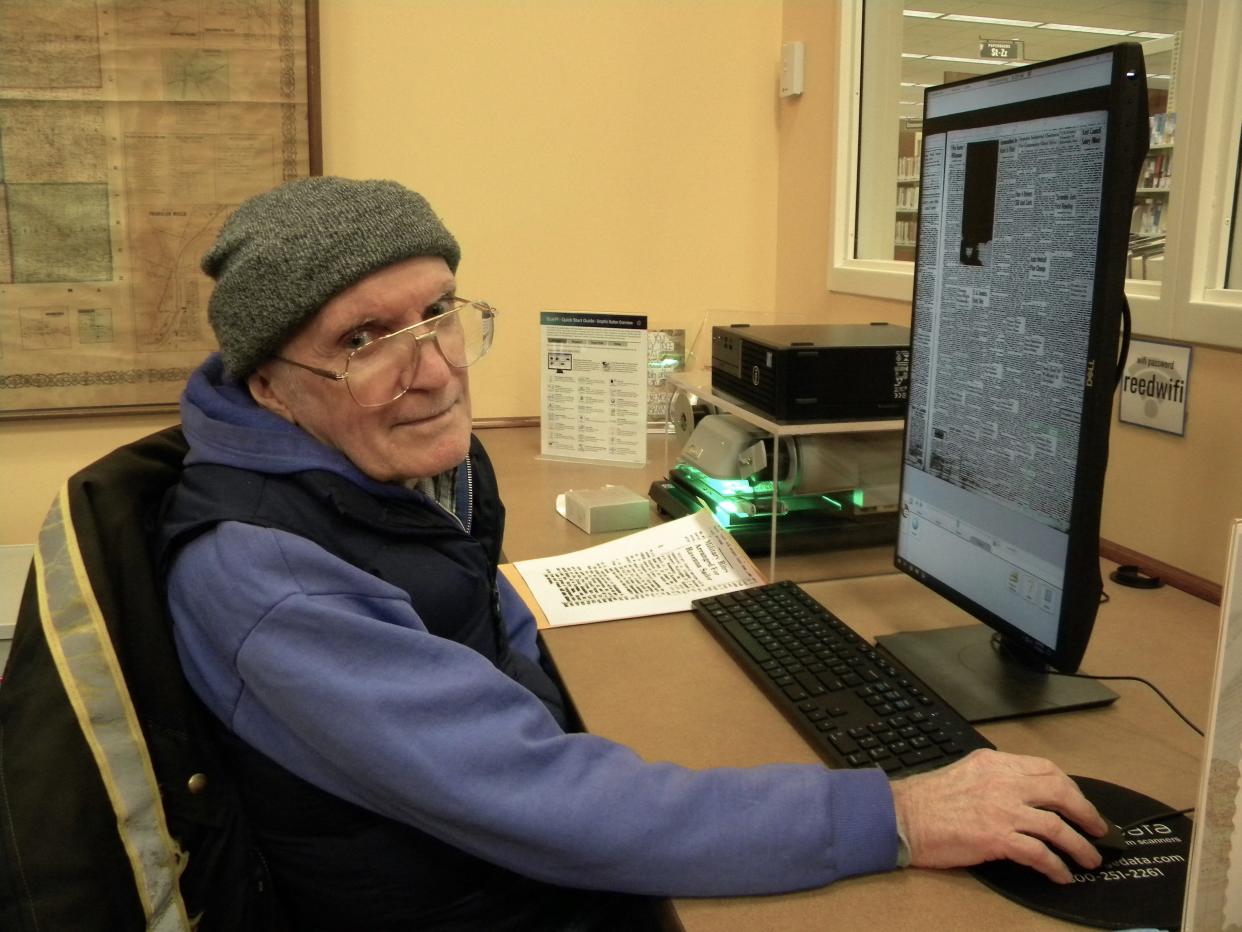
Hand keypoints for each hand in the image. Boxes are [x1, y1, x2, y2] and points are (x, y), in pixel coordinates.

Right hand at [890, 749, 1106, 882]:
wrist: (901, 816)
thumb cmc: (927, 800)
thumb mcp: (966, 773)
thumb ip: (995, 779)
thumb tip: (1024, 796)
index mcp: (995, 764)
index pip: (1046, 769)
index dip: (1071, 788)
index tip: (1080, 804)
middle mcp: (1002, 782)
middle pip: (1060, 792)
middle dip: (1086, 813)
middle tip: (1098, 829)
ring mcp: (1001, 810)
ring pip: (1056, 825)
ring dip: (1079, 845)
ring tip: (1089, 859)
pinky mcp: (996, 838)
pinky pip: (1038, 853)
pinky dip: (1055, 866)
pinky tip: (1062, 875)